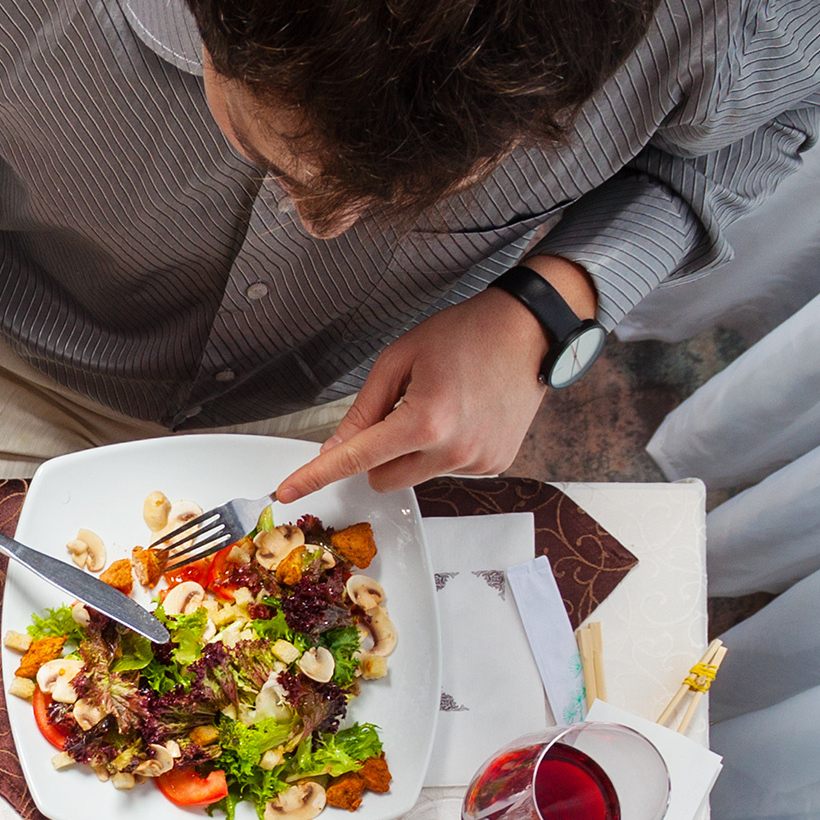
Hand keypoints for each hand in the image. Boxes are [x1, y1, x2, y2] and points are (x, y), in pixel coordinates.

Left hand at [270, 258, 589, 502]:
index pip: (356, 458)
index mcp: (424, 421)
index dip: (316, 476)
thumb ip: (363, 410)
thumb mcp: (399, 359)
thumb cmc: (466, 333)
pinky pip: (447, 469)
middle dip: (376, 454)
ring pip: (414, 475)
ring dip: (413, 450)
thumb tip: (335, 449)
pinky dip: (443, 449)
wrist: (531, 328)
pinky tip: (463, 414)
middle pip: (382, 477)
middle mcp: (453, 449)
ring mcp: (478, 461)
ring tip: (441, 404)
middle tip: (398, 410)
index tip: (288, 491)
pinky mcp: (495, 464)